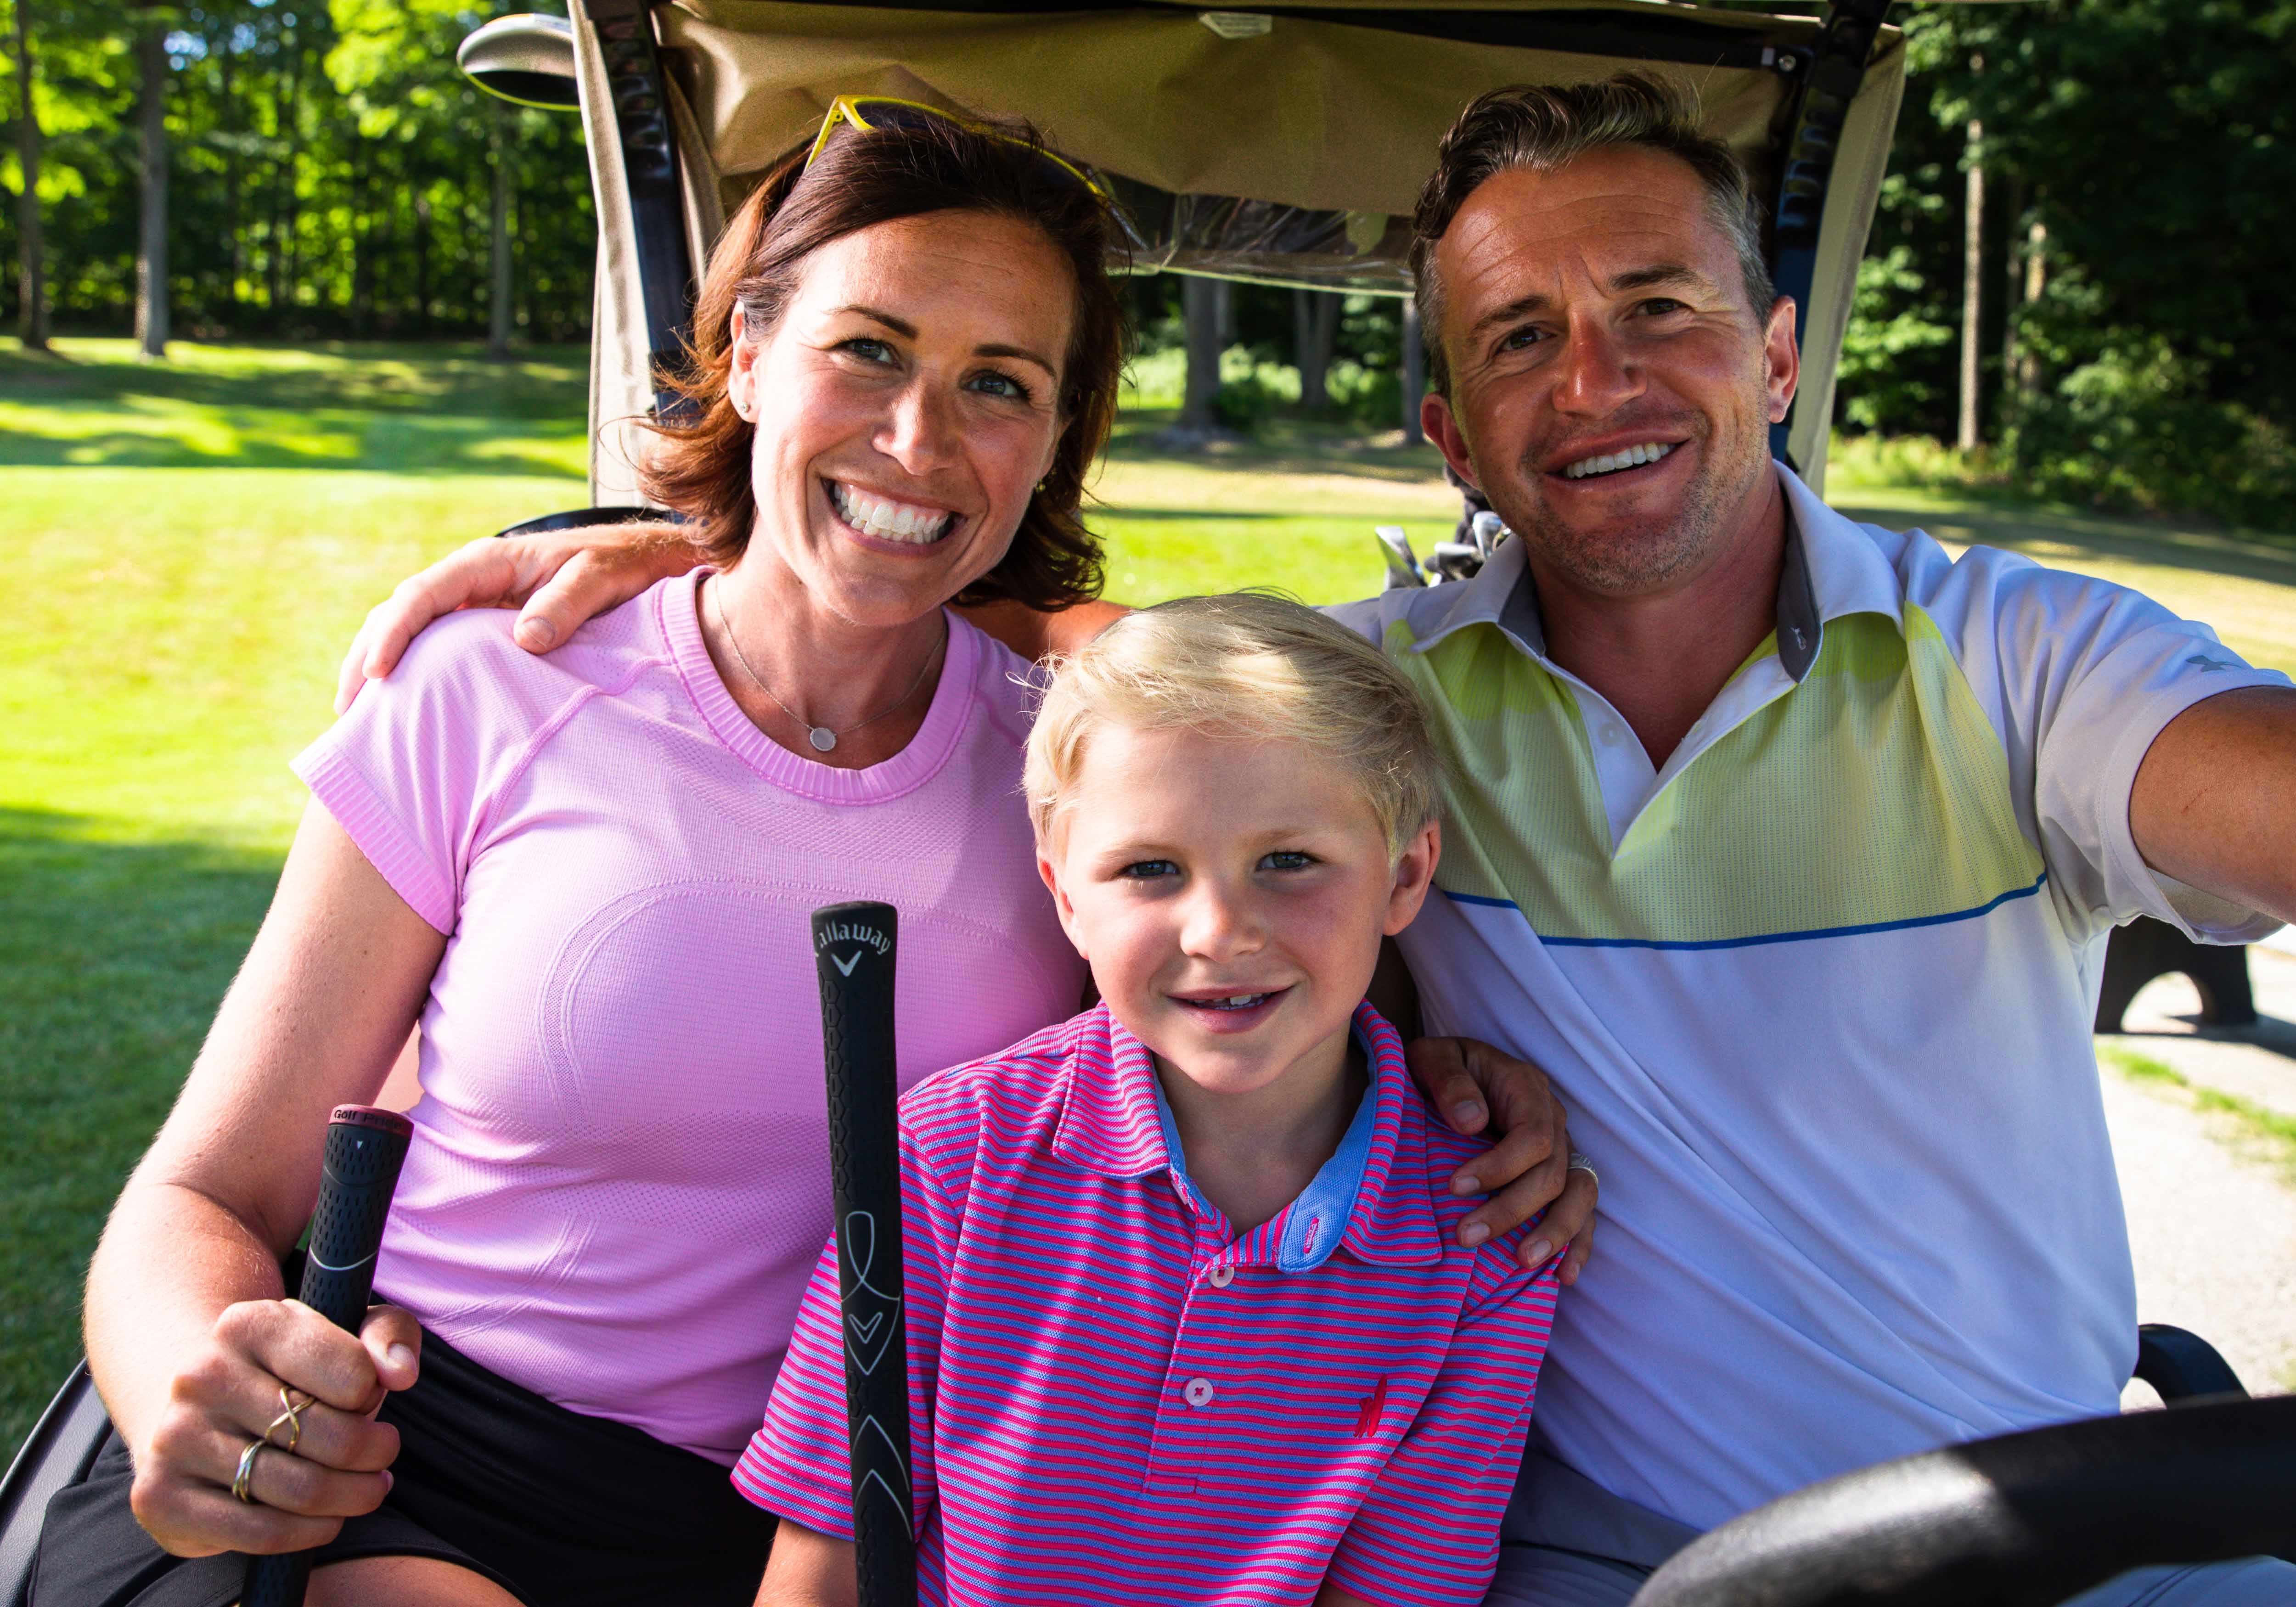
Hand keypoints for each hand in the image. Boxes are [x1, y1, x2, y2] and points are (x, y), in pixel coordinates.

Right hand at [129, 1300, 419, 1557]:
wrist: (198, 1410)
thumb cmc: (291, 1370)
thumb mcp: (345, 1331)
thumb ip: (388, 1334)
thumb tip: (399, 1372)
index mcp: (248, 1323)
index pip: (350, 1372)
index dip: (373, 1393)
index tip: (367, 1398)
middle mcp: (201, 1375)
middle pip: (328, 1435)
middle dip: (373, 1452)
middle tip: (383, 1453)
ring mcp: (174, 1437)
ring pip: (299, 1489)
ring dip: (352, 1496)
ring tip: (368, 1487)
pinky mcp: (161, 1495)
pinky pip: (261, 1531)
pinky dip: (310, 1532)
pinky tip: (328, 1518)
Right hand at [333, 521, 704, 712]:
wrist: (637, 562)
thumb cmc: (618, 567)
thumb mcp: (600, 579)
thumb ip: (567, 605)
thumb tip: (526, 639)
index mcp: (487, 562)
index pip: (424, 594)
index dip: (396, 634)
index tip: (378, 675)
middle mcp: (468, 580)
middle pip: (399, 615)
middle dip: (366, 659)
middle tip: (346, 714)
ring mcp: (470, 604)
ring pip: (409, 633)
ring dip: (377, 671)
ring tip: (356, 724)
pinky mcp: (479, 628)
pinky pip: (433, 649)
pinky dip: (410, 677)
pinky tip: (399, 716)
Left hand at [1407, 1036, 1596, 1282]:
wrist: (1454, 1070)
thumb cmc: (1442, 1068)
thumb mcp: (1434, 1058)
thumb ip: (1449, 1082)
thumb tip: (1471, 1122)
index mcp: (1527, 1090)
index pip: (1532, 1137)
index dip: (1499, 1167)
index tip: (1454, 1187)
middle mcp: (1554, 1122)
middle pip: (1551, 1174)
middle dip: (1510, 1211)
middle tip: (1464, 1236)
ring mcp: (1563, 1150)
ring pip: (1578, 1197)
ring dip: (1554, 1233)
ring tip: (1522, 1263)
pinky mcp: (1560, 1176)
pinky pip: (1583, 1211)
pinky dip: (1578, 1244)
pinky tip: (1563, 1276)